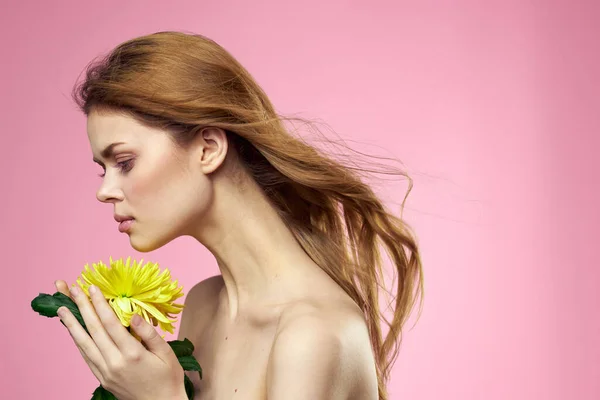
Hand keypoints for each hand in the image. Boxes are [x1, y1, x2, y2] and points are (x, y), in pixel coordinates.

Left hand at [54, 280, 187, 399]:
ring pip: (84, 344)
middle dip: (82, 307)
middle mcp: (115, 363)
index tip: (92, 288)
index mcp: (133, 355)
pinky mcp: (102, 379)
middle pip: (94, 330)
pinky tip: (73, 331)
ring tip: (61, 308)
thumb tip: (133, 315)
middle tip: (71, 289)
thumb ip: (149, 334)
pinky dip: (78, 341)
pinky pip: (87, 357)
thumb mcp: (166, 354)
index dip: (100, 304)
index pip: (111, 324)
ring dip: (72, 324)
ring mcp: (106, 373)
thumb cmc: (169, 378)